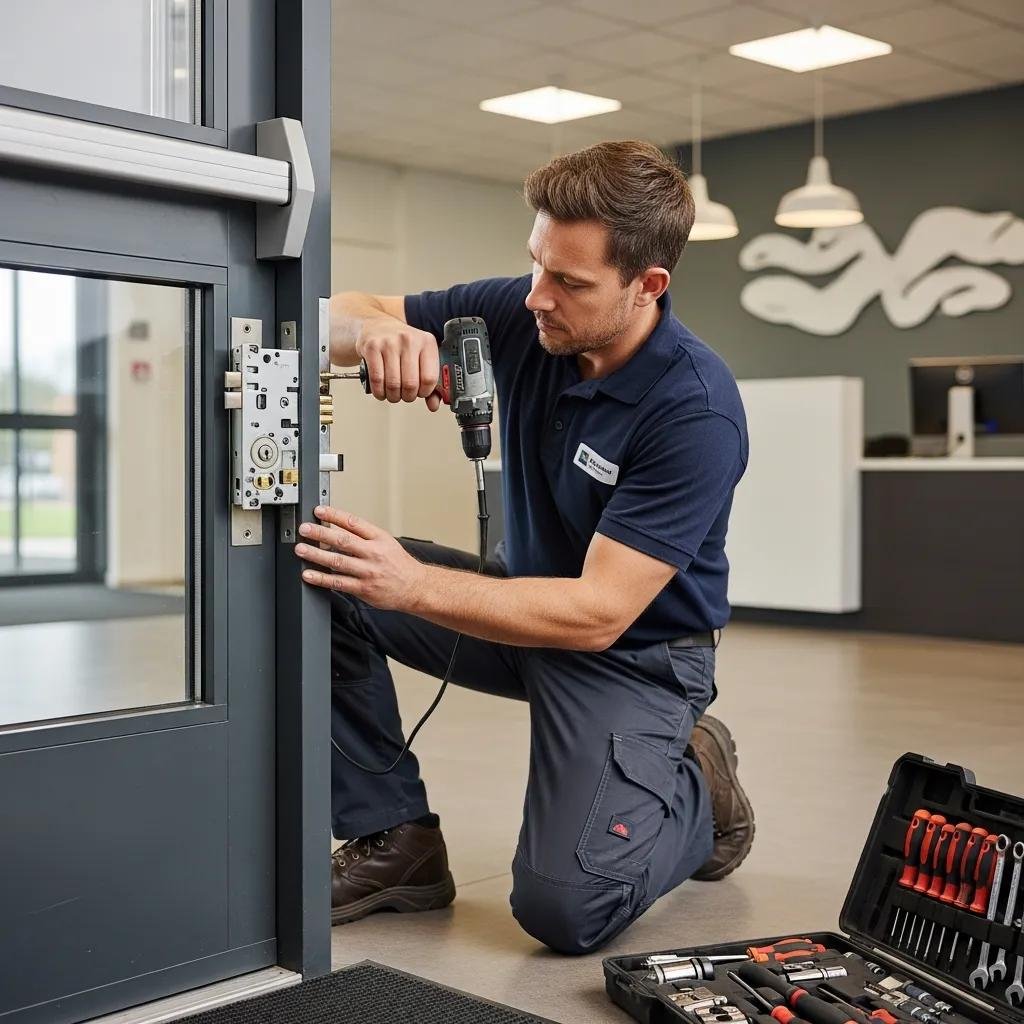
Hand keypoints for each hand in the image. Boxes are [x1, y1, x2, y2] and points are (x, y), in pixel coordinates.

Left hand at [294, 506, 425, 610]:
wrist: (415, 587)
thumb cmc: (399, 564)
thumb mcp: (386, 542)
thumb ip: (364, 535)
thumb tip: (336, 527)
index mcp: (379, 538)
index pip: (354, 523)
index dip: (334, 515)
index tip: (319, 510)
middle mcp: (373, 553)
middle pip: (343, 540)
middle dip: (321, 533)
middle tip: (305, 528)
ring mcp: (368, 571)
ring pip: (338, 561)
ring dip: (317, 554)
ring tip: (301, 549)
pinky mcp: (364, 588)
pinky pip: (339, 583)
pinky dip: (322, 578)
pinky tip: (309, 574)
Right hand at [357, 317, 442, 410]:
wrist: (379, 327)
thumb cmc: (402, 345)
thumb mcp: (421, 357)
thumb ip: (430, 382)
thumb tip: (434, 405)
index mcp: (427, 342)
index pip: (430, 378)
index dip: (425, 392)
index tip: (420, 393)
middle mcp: (409, 340)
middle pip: (411, 384)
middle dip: (408, 396)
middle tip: (405, 395)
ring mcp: (389, 342)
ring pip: (393, 384)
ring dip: (393, 396)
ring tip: (393, 394)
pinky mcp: (372, 347)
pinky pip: (377, 379)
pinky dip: (379, 391)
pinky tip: (381, 391)